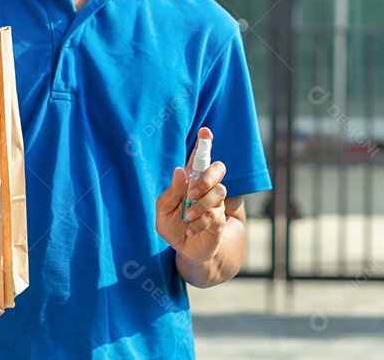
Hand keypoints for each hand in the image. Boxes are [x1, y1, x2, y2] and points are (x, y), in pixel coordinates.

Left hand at [155, 128, 227, 264]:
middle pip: (218, 168)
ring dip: (201, 205)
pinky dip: (201, 223)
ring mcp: (216, 204)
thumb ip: (171, 191)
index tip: (205, 131)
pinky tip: (191, 229)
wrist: (185, 252)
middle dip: (206, 178)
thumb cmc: (173, 226)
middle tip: (191, 193)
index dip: (205, 142)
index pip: (200, 157)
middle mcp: (207, 188)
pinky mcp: (221, 221)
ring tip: (187, 217)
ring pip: (219, 192)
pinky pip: (216, 215)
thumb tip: (180, 171)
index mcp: (191, 180)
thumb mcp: (163, 210)